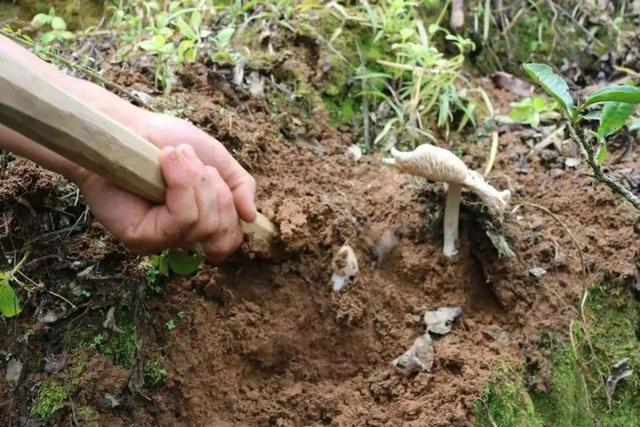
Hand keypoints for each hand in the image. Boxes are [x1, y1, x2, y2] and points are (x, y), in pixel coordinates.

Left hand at [76, 111, 256, 262]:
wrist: (125, 128)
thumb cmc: (166, 141)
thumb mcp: (217, 159)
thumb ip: (240, 186)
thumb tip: (251, 217)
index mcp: (199, 222)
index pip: (229, 240)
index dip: (232, 214)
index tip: (215, 177)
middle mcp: (180, 237)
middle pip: (221, 231)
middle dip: (214, 188)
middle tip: (191, 159)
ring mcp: (159, 240)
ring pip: (203, 224)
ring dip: (196, 180)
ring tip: (175, 156)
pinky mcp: (139, 237)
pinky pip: (181, 219)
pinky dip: (181, 185)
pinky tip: (167, 163)